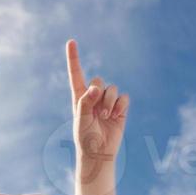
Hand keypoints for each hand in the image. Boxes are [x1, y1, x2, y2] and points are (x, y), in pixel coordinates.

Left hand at [66, 39, 127, 160]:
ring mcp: (107, 102)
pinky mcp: (120, 108)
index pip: (76, 74)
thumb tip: (95, 87)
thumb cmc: (86, 138)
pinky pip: (123, 97)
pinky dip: (120, 106)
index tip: (71, 41)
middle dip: (99, 93)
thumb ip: (85, 102)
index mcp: (79, 97)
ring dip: (109, 102)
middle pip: (98, 80)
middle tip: (97, 111)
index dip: (74, 58)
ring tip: (105, 116)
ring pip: (112, 89)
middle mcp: (93, 96)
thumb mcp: (81, 120)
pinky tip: (116, 116)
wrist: (99, 152)